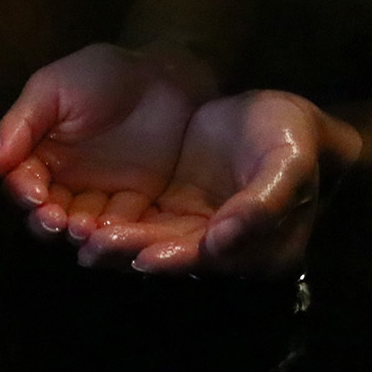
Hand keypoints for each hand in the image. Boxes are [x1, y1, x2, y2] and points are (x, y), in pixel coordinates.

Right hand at [0, 42, 216, 242]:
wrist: (164, 77)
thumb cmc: (101, 75)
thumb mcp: (53, 88)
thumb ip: (21, 124)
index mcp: (37, 154)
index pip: (21, 182)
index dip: (23, 192)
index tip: (34, 195)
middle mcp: (62, 182)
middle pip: (45, 214)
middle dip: (47, 221)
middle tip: (57, 220)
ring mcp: (98, 196)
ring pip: (79, 227)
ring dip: (78, 233)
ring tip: (85, 229)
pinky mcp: (133, 205)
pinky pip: (120, 226)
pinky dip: (114, 233)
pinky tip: (114, 231)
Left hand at [76, 90, 360, 275]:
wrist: (277, 112)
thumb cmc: (291, 135)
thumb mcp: (287, 162)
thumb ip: (262, 201)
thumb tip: (223, 240)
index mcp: (263, 249)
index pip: (214, 260)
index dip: (178, 258)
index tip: (144, 257)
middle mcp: (227, 250)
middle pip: (175, 254)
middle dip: (133, 251)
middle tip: (94, 245)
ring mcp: (198, 230)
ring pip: (152, 239)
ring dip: (116, 240)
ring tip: (79, 235)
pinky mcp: (175, 209)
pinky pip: (141, 219)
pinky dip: (114, 220)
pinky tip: (82, 216)